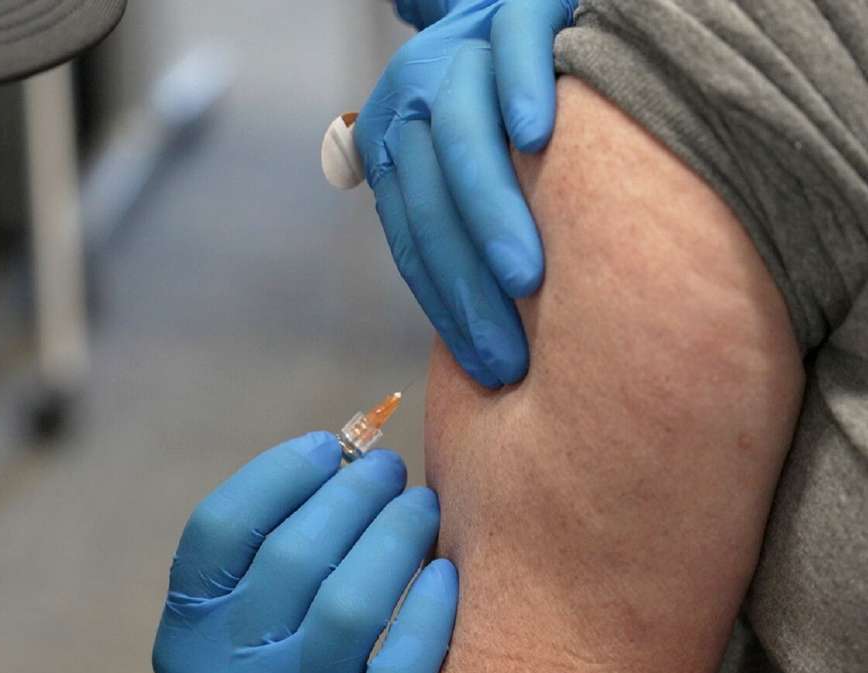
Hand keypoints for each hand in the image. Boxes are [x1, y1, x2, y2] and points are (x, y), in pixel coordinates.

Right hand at [153, 432, 457, 672]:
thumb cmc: (275, 666)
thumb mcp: (242, 621)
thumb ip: (268, 555)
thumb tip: (345, 459)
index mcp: (189, 633)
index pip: (220, 529)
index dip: (278, 475)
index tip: (327, 446)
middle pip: (291, 556)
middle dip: (352, 495)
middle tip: (389, 468)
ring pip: (347, 607)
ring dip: (392, 539)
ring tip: (419, 506)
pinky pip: (397, 671)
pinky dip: (426, 617)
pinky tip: (443, 574)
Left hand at [355, 0, 575, 387]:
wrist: (545, 16)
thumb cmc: (523, 120)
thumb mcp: (478, 171)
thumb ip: (458, 227)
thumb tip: (469, 339)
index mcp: (393, 140)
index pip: (410, 235)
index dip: (445, 305)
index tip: (487, 368)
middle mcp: (413, 92)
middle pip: (427, 195)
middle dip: (465, 283)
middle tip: (511, 353)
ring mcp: (463, 47)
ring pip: (459, 131)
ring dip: (488, 208)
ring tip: (528, 280)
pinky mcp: (520, 6)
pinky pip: (513, 45)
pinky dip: (522, 90)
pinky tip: (540, 140)